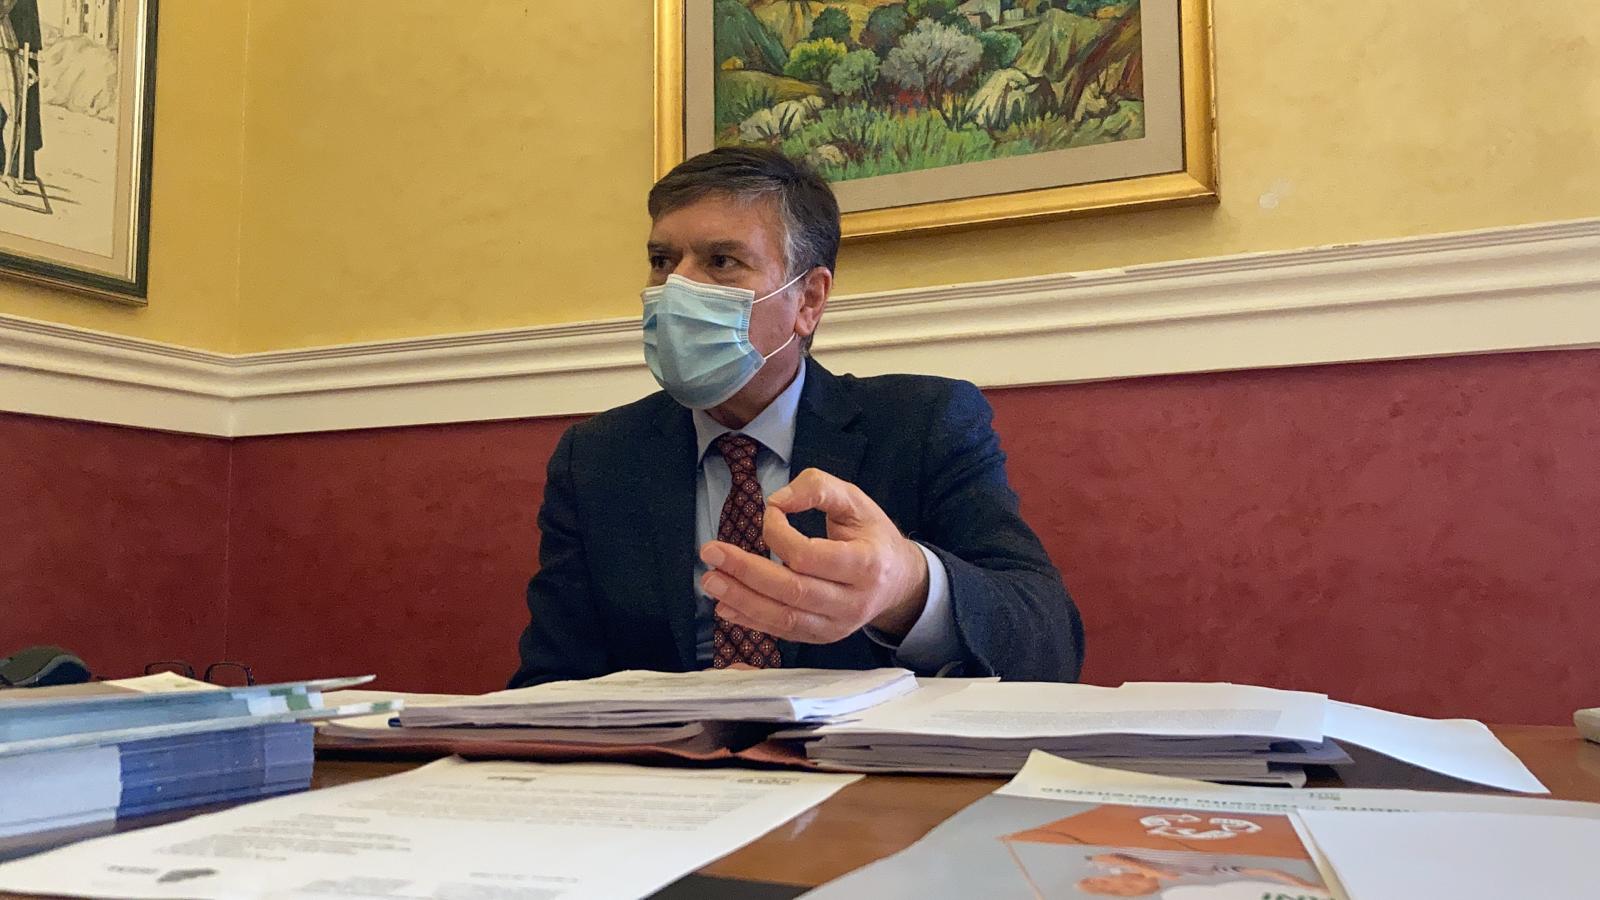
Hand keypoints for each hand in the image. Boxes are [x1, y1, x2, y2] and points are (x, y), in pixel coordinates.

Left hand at [698, 468, 929, 644]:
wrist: (898, 581)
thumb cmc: (872, 535)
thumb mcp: (855, 500)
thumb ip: (818, 488)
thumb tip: (777, 501)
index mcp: (866, 564)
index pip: (810, 555)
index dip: (779, 534)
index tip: (768, 512)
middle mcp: (854, 601)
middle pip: (792, 591)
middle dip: (747, 572)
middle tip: (711, 553)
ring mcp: (838, 625)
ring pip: (784, 618)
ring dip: (742, 600)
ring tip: (710, 580)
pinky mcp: (823, 637)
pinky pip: (783, 632)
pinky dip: (751, 620)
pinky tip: (726, 605)